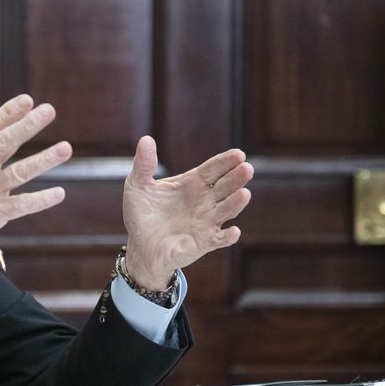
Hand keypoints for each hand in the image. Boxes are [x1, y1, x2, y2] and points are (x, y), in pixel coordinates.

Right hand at [0, 95, 71, 302]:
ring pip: (18, 172)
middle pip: (3, 143)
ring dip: (44, 159)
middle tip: (48, 111)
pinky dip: (42, 199)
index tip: (27, 101)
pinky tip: (59, 193)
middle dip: (27, 125)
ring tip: (65, 148)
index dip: (8, 113)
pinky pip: (22, 205)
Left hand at [122, 136, 252, 289]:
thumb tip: (146, 139)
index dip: (226, 162)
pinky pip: (219, 239)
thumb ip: (144, 164)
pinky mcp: (203, 242)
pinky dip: (228, 236)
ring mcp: (206, 221)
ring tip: (244, 193)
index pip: (213, 169)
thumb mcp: (138, 186)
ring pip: (227, 210)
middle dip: (236, 178)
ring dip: (236, 203)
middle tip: (246, 168)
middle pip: (225, 186)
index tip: (239, 154)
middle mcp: (204, 201)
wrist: (139, 246)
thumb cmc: (141, 214)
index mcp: (192, 183)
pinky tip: (233, 231)